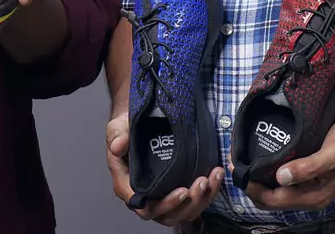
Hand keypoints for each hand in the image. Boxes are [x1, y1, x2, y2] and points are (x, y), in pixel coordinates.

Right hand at [105, 112, 224, 224]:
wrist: (139, 121)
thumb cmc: (126, 129)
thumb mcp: (118, 128)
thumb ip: (117, 136)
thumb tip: (117, 146)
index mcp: (128, 186)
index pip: (144, 206)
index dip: (164, 204)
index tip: (182, 191)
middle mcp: (146, 196)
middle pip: (167, 214)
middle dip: (187, 203)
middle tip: (201, 183)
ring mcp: (163, 195)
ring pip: (184, 212)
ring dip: (201, 200)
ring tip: (211, 179)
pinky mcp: (177, 189)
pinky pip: (194, 201)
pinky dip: (208, 192)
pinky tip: (216, 176)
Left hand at [243, 114, 334, 211]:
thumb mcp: (334, 152)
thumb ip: (309, 167)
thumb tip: (281, 178)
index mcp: (315, 195)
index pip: (275, 200)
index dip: (253, 188)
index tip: (238, 170)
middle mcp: (310, 194)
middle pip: (271, 198)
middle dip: (251, 185)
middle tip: (236, 163)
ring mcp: (308, 185)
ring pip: (275, 190)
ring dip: (258, 179)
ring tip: (243, 160)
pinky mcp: (307, 173)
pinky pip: (282, 178)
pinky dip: (267, 171)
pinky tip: (260, 157)